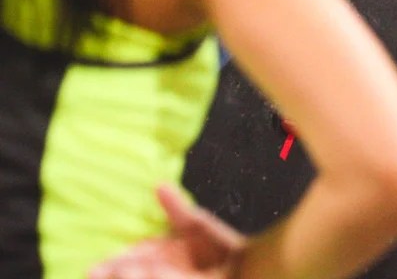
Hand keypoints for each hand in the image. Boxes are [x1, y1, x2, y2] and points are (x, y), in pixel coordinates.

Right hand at [89, 185, 245, 278]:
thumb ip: (175, 208)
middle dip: (115, 275)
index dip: (110, 266)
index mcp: (155, 259)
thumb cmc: (219, 247)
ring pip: (143, 276)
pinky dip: (160, 276)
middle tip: (94, 274)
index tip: (93, 269)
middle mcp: (156, 272)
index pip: (125, 262)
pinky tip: (152, 272)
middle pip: (127, 274)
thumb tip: (158, 185)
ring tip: (126, 274)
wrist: (246, 265)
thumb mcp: (194, 225)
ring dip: (131, 277)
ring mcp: (168, 277)